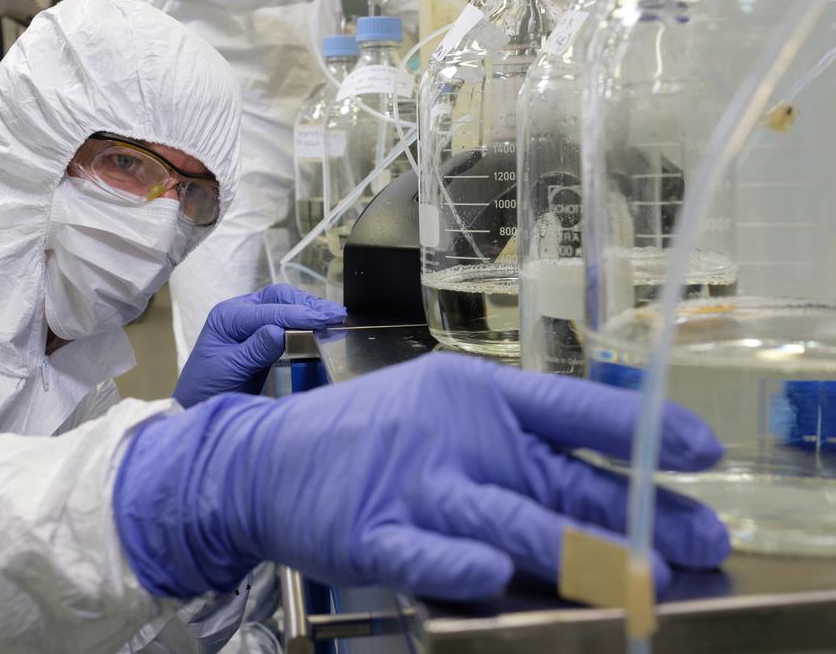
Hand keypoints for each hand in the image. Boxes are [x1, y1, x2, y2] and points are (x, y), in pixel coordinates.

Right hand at [115, 353, 729, 599]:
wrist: (265, 459)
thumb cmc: (367, 436)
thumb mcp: (445, 416)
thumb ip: (514, 447)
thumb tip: (597, 485)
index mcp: (474, 390)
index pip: (572, 408)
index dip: (641, 430)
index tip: (703, 451)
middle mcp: (452, 431)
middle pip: (560, 475)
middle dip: (637, 513)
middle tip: (703, 540)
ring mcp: (412, 481)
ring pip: (507, 515)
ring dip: (576, 549)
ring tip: (642, 577)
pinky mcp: (372, 530)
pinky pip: (426, 553)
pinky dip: (462, 564)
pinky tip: (497, 573)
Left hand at [172, 284, 345, 407]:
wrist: (196, 404)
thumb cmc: (206, 388)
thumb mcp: (229, 369)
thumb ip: (255, 350)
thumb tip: (279, 331)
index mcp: (228, 316)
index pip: (269, 311)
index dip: (299, 315)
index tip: (325, 319)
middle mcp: (240, 313)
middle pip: (279, 297)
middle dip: (308, 304)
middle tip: (336, 314)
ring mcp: (252, 321)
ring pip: (285, 304)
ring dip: (309, 309)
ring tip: (335, 316)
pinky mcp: (262, 334)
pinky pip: (286, 319)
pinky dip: (305, 319)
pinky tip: (321, 323)